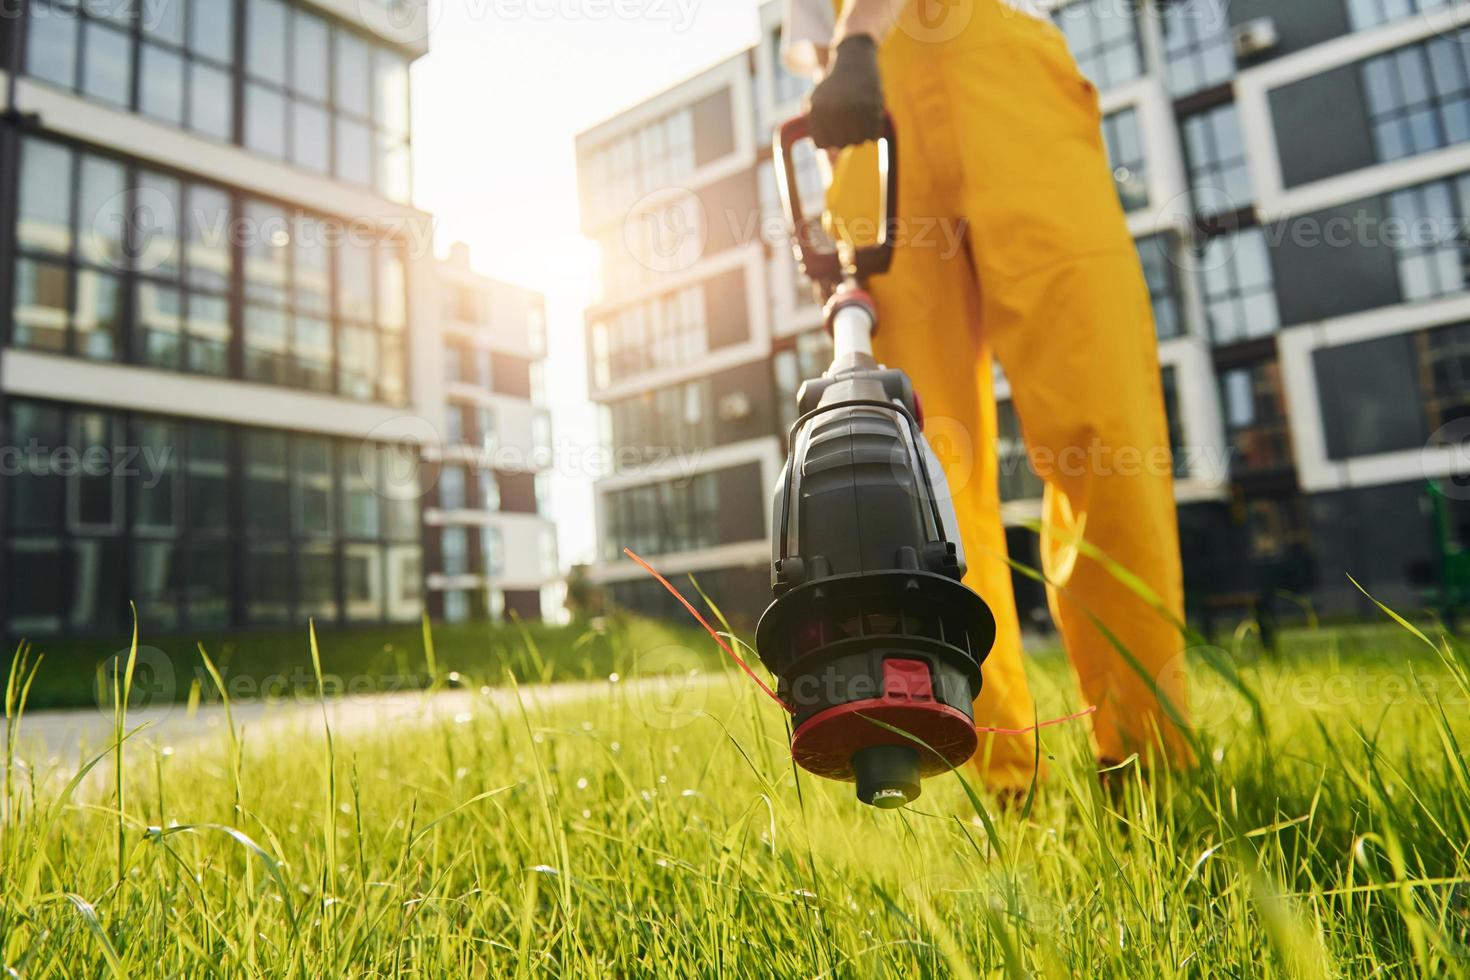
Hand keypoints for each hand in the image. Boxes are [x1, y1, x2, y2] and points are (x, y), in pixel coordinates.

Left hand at [806, 34, 883, 149]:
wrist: (855, 60)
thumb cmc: (834, 86)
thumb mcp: (816, 103)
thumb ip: (817, 128)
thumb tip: (828, 155)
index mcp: (816, 111)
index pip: (822, 145)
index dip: (829, 138)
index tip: (833, 124)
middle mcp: (833, 111)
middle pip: (840, 145)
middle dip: (846, 136)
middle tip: (849, 118)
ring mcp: (853, 109)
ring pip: (858, 142)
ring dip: (861, 133)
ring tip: (859, 116)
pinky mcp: (872, 107)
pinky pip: (874, 135)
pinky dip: (874, 130)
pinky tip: (870, 116)